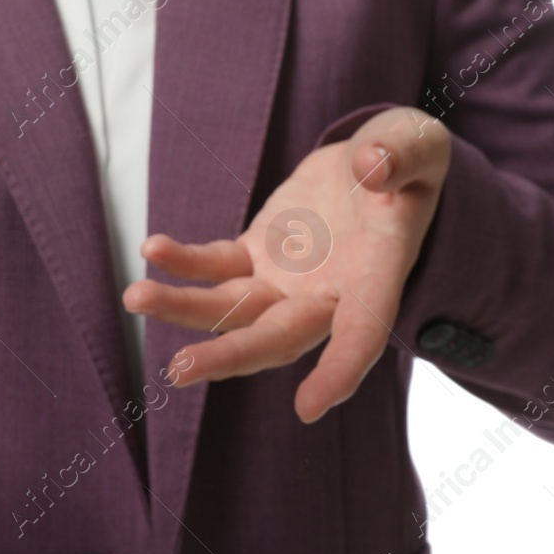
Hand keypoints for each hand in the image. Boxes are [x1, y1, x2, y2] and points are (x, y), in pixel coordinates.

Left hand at [123, 106, 450, 422]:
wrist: (377, 164)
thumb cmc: (408, 159)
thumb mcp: (418, 145)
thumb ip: (401, 155)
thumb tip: (371, 167)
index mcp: (377, 276)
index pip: (362, 332)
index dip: (340, 371)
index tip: (309, 408)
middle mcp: (327, 294)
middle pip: (277, 338)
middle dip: (229, 357)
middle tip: (178, 371)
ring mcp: (287, 281)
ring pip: (233, 310)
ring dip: (184, 309)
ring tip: (135, 298)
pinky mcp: (257, 256)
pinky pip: (216, 267)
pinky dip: (185, 263)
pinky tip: (152, 250)